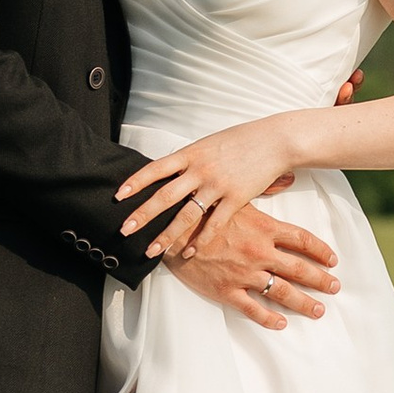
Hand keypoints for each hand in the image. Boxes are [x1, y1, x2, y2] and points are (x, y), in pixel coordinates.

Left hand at [120, 115, 307, 260]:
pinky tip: (188, 252)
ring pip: (186, 215)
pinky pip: (214, 224)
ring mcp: (218, 185)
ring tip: (151, 250)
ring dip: (166, 234)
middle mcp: (200, 169)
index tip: (118, 195)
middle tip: (124, 230)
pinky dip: (200, 240)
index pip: (156, 168)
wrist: (274, 140)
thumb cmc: (240, 140)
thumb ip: (189, 160)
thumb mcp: (209, 144)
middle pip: (165, 196)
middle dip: (142, 214)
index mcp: (191, 153)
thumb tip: (168, 170)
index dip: (136, 181)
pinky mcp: (236, 198)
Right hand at [168, 198, 338, 328]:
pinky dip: (269, 318)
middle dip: (320, 280)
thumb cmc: (204, 209)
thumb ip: (267, 187)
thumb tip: (290, 177)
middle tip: (335, 287)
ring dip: (304, 302)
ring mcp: (244, 273)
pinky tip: (282, 323)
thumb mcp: (237, 195)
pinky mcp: (226, 290)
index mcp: (264, 228)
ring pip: (282, 292)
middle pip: (299, 269)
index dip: (321, 251)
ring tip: (319, 309)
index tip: (333, 260)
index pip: (302, 240)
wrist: (170, 228)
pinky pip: (253, 308)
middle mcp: (259, 252)